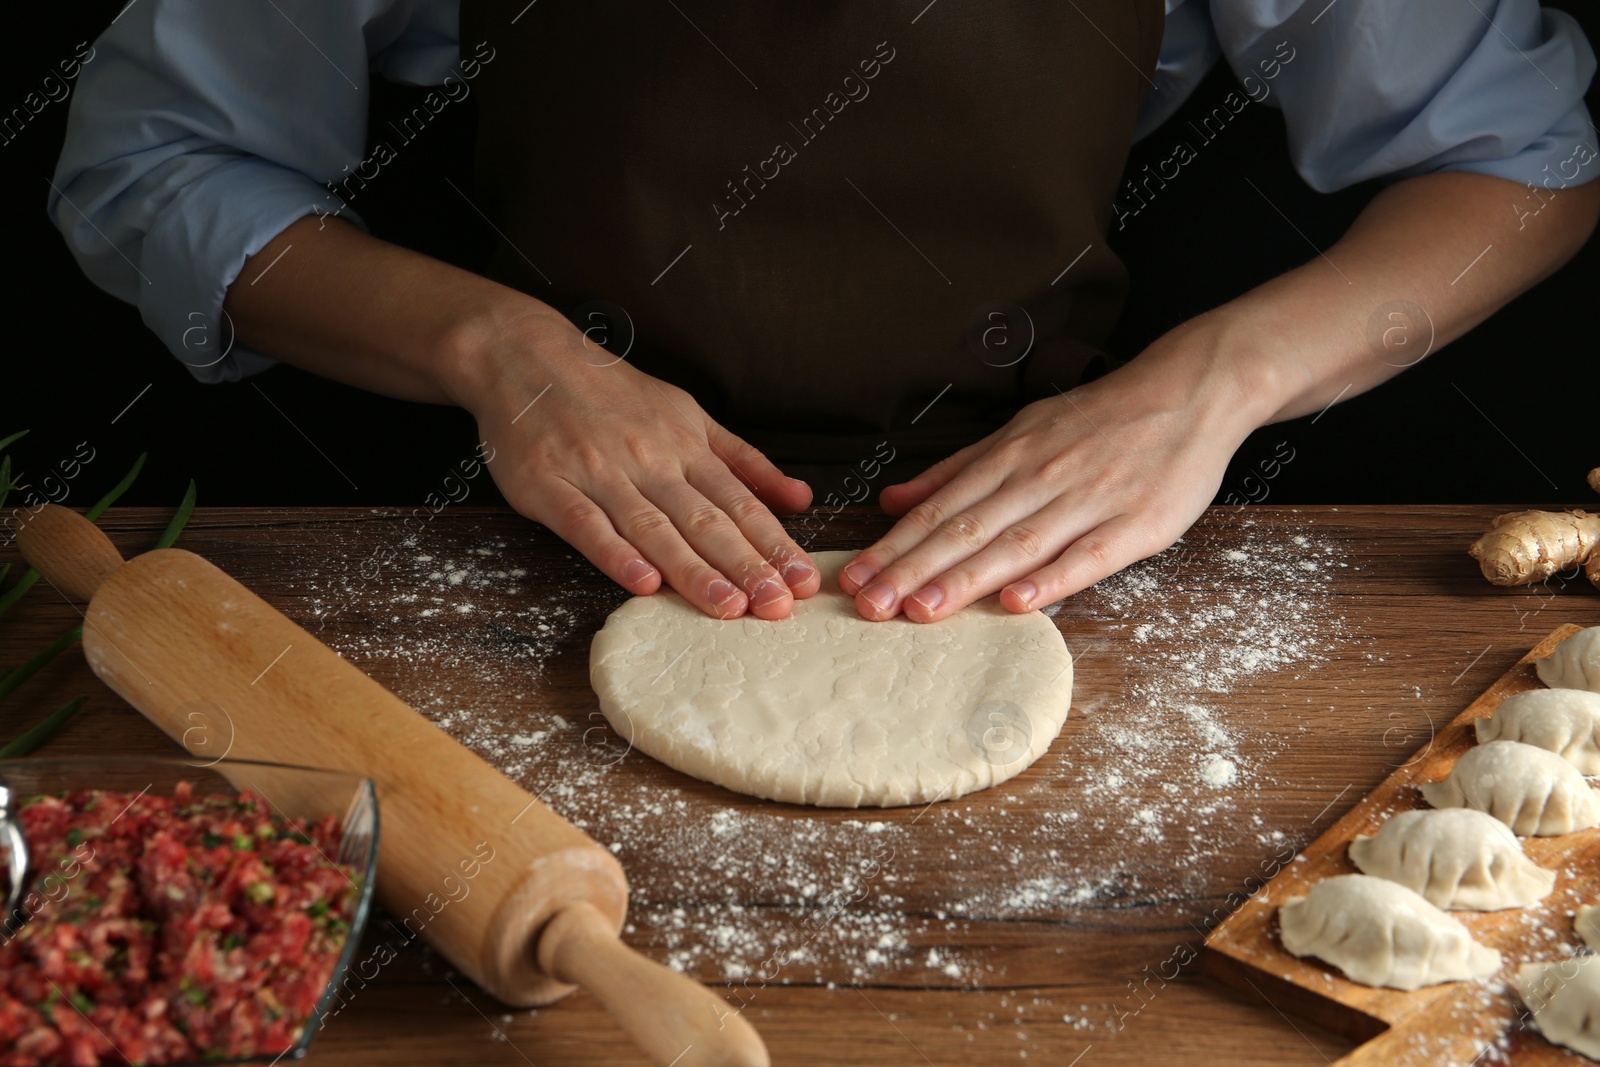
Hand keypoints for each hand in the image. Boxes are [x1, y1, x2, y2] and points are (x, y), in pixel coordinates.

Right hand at [466, 312, 820, 618]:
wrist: (526, 356)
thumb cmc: (611, 392)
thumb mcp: (687, 413)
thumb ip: (742, 461)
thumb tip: (799, 497)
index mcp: (685, 446)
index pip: (739, 503)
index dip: (774, 543)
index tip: (803, 580)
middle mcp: (649, 460)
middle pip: (705, 520)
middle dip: (746, 564)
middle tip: (778, 605)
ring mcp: (598, 473)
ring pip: (653, 528)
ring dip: (692, 570)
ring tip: (727, 607)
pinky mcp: (549, 487)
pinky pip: (586, 525)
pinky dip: (615, 555)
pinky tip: (643, 583)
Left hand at [838, 327, 1271, 620]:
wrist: (1189, 390)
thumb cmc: (1101, 418)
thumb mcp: (1022, 429)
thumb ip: (958, 470)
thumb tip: (893, 499)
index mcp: (1010, 457)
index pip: (940, 509)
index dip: (894, 546)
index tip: (854, 577)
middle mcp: (1040, 478)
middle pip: (966, 530)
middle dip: (912, 570)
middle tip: (868, 605)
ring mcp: (1088, 501)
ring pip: (1016, 545)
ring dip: (966, 579)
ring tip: (921, 610)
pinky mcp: (1136, 524)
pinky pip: (1089, 556)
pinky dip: (1053, 579)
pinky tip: (1018, 602)